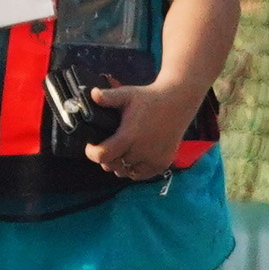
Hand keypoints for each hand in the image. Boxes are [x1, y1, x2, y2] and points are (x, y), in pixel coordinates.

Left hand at [85, 76, 204, 183]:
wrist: (178, 102)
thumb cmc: (149, 98)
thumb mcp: (127, 94)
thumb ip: (109, 97)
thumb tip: (93, 94)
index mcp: (129, 136)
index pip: (103, 155)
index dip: (92, 153)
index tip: (90, 146)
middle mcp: (141, 151)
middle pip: (113, 166)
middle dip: (105, 159)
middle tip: (106, 147)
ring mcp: (153, 159)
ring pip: (126, 173)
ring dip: (119, 165)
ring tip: (119, 153)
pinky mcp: (162, 163)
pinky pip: (141, 175)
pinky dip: (134, 170)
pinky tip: (133, 158)